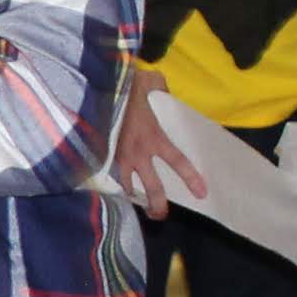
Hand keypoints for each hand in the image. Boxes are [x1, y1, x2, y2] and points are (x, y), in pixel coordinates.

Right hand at [107, 68, 206, 219]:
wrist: (94, 87)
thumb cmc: (123, 83)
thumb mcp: (148, 81)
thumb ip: (159, 86)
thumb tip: (161, 87)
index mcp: (154, 136)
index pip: (178, 161)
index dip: (191, 178)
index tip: (202, 193)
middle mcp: (137, 152)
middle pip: (152, 186)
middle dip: (157, 204)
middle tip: (160, 215)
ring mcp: (116, 155)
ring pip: (127, 184)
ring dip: (133, 195)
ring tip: (135, 203)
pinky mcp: (99, 154)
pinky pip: (108, 172)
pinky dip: (112, 179)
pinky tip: (112, 185)